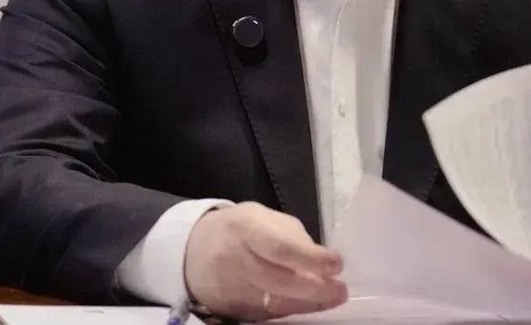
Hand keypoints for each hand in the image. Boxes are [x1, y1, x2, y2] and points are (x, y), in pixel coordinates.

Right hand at [184, 202, 347, 320]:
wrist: (191, 253)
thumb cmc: (237, 229)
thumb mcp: (260, 217)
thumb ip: (290, 235)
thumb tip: (319, 260)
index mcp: (244, 228)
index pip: (279, 247)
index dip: (310, 258)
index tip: (336, 263)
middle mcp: (236, 260)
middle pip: (277, 281)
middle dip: (313, 288)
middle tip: (339, 289)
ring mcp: (233, 289)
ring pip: (274, 302)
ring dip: (307, 303)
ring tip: (333, 298)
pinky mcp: (234, 309)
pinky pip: (267, 314)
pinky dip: (292, 311)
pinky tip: (312, 305)